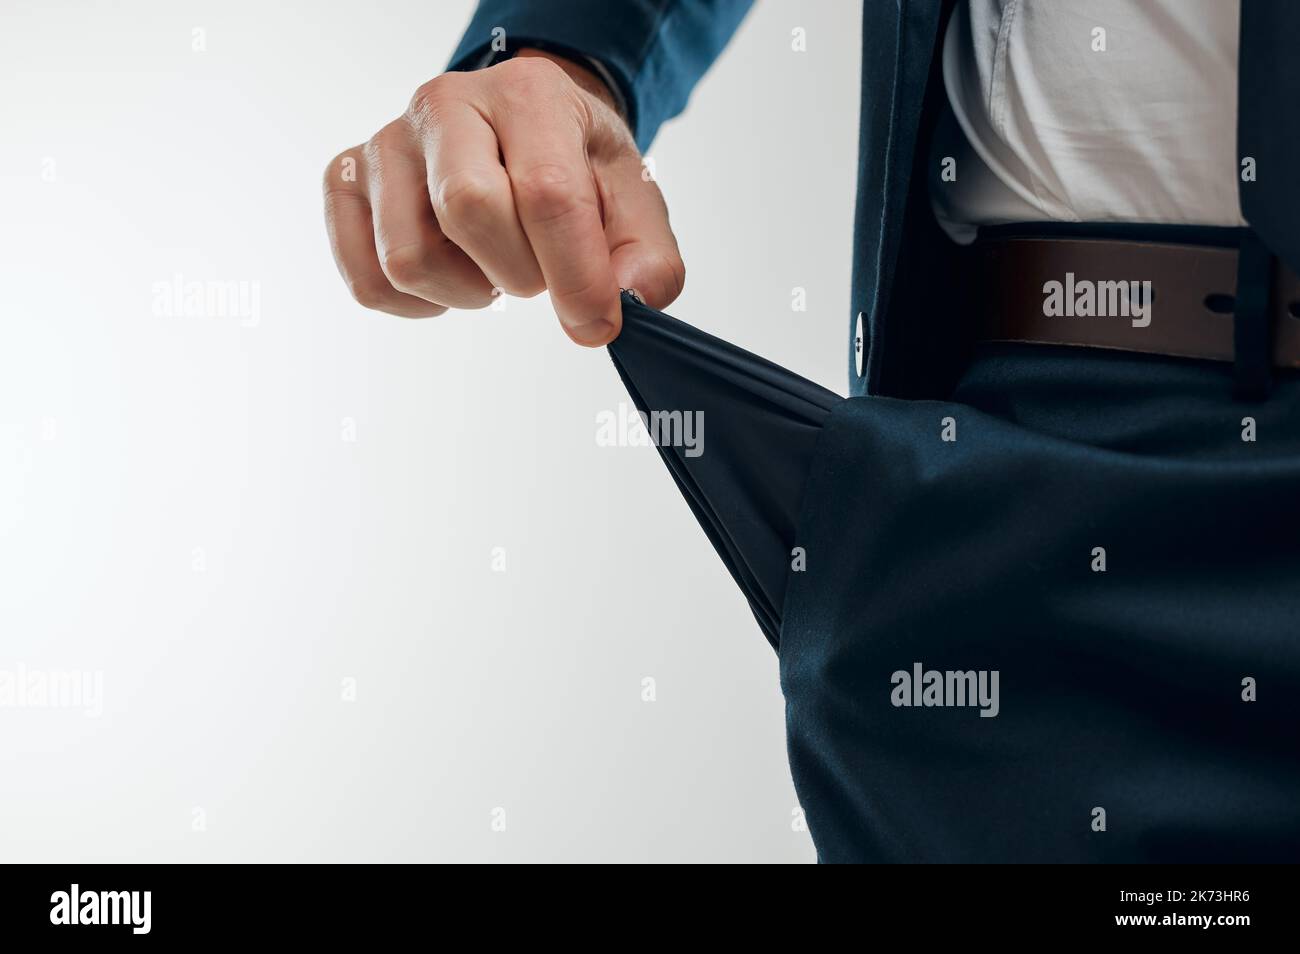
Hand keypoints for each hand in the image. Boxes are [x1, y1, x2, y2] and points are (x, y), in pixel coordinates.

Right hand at [323, 51, 684, 344]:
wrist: (519, 133)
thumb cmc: (573, 164)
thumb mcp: (630, 196)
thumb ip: (646, 251)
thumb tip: (635, 295)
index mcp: (527, 94)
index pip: (545, 193)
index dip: (576, 275)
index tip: (596, 322)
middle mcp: (444, 103)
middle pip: (468, 212)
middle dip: (516, 272)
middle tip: (537, 272)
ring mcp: (386, 142)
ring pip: (409, 259)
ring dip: (466, 292)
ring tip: (492, 267)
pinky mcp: (347, 181)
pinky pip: (367, 280)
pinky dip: (416, 303)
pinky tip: (452, 275)